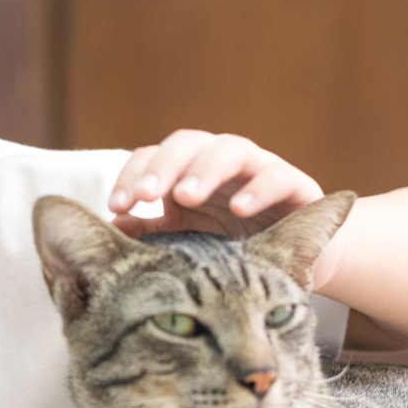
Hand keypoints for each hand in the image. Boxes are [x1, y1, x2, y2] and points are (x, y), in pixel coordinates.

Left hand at [108, 130, 323, 238]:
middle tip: (144, 196)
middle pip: (186, 144)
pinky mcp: (295, 185)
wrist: (293, 263)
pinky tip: (239, 207)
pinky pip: (277, 177)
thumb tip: (112, 226)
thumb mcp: (183, 241)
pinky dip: (258, 189)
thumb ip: (149, 232)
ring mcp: (257, 169)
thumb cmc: (229, 249)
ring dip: (204, 171)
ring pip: (229, 150)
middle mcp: (218, 163)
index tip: (117, 206)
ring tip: (184, 197)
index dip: (132, 176)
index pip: (152, 157)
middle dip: (162, 168)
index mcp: (185, 173)